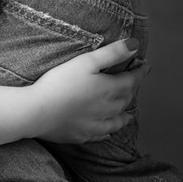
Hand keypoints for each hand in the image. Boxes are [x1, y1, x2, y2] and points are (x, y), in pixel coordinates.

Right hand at [31, 39, 145, 143]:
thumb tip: (135, 46)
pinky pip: (101, 135)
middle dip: (132, 91)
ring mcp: (95, 125)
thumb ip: (111, 53)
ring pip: (117, 121)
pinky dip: (108, 131)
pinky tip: (107, 131)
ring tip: (129, 114)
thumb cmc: (59, 83)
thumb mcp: (85, 62)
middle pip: (125, 100)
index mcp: (109, 89)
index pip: (131, 80)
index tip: (146, 66)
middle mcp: (106, 109)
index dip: (140, 72)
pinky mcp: (82, 135)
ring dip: (124, 116)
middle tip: (133, 84)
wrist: (36, 112)